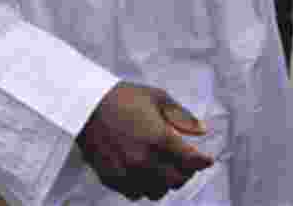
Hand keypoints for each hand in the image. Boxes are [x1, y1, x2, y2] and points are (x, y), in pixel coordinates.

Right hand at [77, 83, 214, 200]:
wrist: (86, 105)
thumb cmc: (124, 98)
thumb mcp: (158, 98)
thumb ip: (183, 117)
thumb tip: (202, 130)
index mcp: (160, 138)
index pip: (191, 162)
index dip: (203, 162)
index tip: (206, 160)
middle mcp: (144, 159)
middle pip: (176, 181)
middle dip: (185, 173)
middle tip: (184, 163)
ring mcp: (127, 171)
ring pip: (157, 192)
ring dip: (164, 183)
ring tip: (163, 169)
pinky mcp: (111, 178)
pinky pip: (135, 194)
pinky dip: (143, 187)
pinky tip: (143, 173)